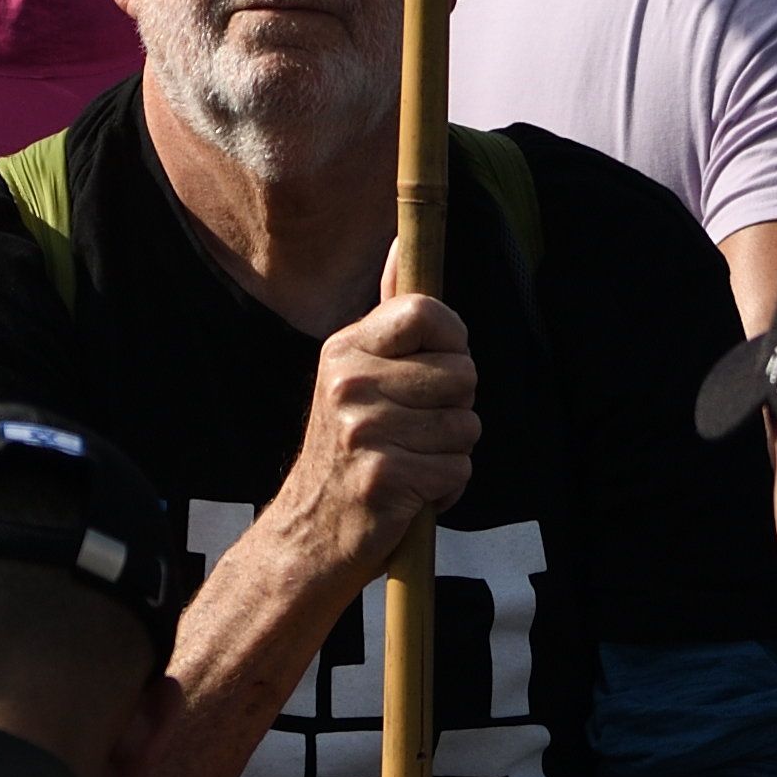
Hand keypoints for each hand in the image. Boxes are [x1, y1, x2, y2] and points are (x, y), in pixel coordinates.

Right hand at [256, 286, 481, 603]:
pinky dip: (445, 490)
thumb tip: (403, 244)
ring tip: (410, 462)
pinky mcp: (382, 478)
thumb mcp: (356, 373)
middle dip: (456, 408)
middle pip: (463, 374)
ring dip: (451, 453)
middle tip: (415, 430)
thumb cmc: (350, 448)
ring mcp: (363, 431)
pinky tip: (410, 494)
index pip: (428, 312)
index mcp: (345, 349)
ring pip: (467, 426)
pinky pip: (457, 471)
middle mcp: (349, 383)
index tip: (440, 365)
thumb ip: (388, 314)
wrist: (310, 532)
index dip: (453, 339)